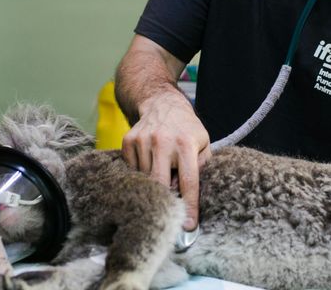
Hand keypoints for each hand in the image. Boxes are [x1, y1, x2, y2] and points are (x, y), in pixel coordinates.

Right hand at [121, 92, 209, 230]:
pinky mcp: (128, 141)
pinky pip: (132, 170)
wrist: (161, 103)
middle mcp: (163, 141)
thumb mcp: (203, 143)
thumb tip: (193, 197)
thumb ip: (202, 167)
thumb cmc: (186, 128)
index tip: (188, 227)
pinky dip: (141, 173)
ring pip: (145, 179)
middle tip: (170, 210)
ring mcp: (143, 140)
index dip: (189, 207)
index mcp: (186, 144)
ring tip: (162, 173)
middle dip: (166, 201)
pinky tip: (150, 163)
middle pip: (161, 185)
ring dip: (154, 183)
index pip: (189, 183)